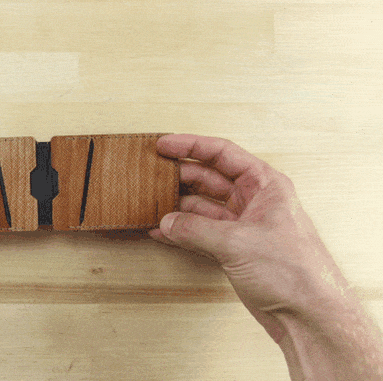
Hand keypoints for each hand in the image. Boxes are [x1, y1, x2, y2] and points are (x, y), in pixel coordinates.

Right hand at [149, 134, 382, 379]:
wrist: (308, 315)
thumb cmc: (295, 272)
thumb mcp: (238, 242)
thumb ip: (196, 229)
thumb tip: (167, 221)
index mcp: (265, 185)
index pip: (222, 154)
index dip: (191, 146)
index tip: (164, 144)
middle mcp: (254, 201)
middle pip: (209, 177)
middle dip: (180, 175)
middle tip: (152, 174)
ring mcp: (243, 225)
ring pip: (202, 205)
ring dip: (177, 206)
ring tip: (152, 203)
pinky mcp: (234, 249)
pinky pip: (201, 231)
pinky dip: (181, 231)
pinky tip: (162, 231)